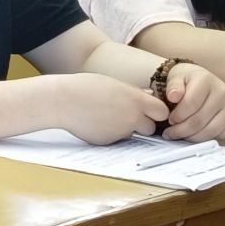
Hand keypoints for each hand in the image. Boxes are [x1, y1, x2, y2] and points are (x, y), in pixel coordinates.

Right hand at [53, 72, 167, 144]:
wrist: (62, 101)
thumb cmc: (85, 87)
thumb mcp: (113, 84)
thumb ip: (134, 92)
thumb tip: (150, 96)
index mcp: (136, 101)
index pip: (162, 112)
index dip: (157, 111)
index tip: (150, 109)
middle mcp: (132, 118)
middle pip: (151, 127)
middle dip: (143, 123)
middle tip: (128, 114)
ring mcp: (120, 132)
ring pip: (132, 134)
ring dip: (126, 128)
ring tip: (107, 116)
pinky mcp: (108, 142)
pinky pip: (116, 139)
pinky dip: (110, 132)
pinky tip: (96, 121)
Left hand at [159, 64, 224, 141]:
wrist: (203, 81)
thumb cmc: (188, 82)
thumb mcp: (176, 78)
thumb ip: (173, 87)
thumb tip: (173, 96)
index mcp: (206, 80)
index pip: (190, 104)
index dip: (177, 116)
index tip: (169, 120)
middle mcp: (223, 91)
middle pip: (200, 120)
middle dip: (181, 130)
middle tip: (171, 133)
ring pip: (211, 130)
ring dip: (193, 137)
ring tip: (181, 135)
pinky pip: (223, 135)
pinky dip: (208, 138)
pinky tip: (197, 134)